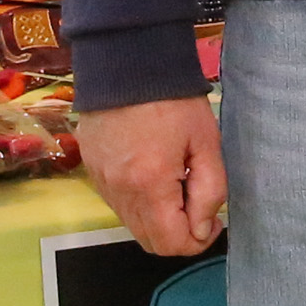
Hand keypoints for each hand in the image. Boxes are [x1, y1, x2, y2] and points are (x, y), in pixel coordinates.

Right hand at [84, 95, 227, 258]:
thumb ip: (210, 192)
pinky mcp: (91, 170)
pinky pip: (118, 204)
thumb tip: (202, 229)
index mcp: (150, 185)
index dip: (198, 242)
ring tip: (177, 185)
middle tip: (198, 206)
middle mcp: (119, 191)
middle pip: (149, 242)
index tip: (214, 220)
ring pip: (132, 225)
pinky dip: (139, 203)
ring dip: (158, 220)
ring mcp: (101, 182)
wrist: (127, 62)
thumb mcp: (206, 143)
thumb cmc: (174, 99)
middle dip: (179, 235)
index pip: (171, 243)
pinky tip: (154, 175)